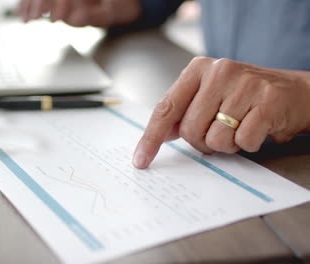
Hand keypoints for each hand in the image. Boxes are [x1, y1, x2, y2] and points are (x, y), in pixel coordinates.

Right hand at [16, 0, 141, 26]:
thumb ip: (97, 15)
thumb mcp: (116, 11)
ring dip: (30, 2)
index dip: (58, 3)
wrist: (122, 0)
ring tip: (26, 18)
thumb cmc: (121, 5)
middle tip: (34, 18)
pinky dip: (29, 2)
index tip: (55, 19)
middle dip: (39, 1)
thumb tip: (75, 18)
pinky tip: (21, 11)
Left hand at [132, 57, 309, 168]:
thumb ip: (184, 112)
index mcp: (198, 69)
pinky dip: (248, 144)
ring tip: (240, 128)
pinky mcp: (267, 101)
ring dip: (226, 145)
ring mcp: (244, 84)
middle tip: (220, 133)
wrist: (293, 92)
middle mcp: (219, 71)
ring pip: (215, 139)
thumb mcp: (209, 96)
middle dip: (203, 142)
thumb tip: (159, 135)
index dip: (151, 138)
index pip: (166, 108)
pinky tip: (256, 128)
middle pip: (190, 130)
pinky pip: (243, 142)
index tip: (141, 160)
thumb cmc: (244, 97)